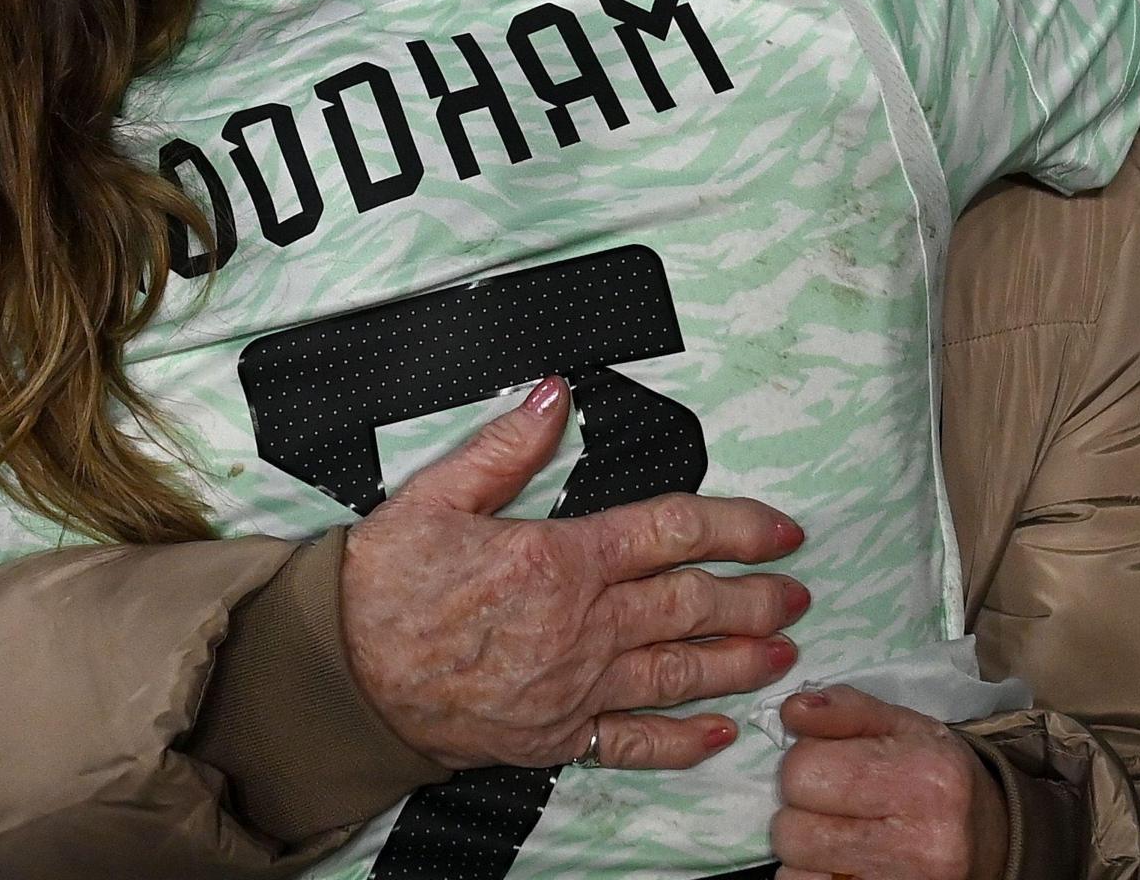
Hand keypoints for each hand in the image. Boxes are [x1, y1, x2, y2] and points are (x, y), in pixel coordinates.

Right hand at [341, 376, 809, 771]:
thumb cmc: (382, 588)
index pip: (671, 532)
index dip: (736, 526)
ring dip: (739, 662)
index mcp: (559, 558)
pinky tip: (722, 732)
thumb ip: (505, 447)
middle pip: (691, 605)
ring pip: (679, 673)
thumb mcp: (435, 496)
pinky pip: (634, 743)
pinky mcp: (555, 737)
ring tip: (785, 654)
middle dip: (755, 597)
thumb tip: (555, 395)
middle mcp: (581, 626)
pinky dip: (683, 742)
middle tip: (799, 592)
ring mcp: (573, 688)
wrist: (341, 678)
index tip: (779, 528)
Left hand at [771, 687, 998, 879]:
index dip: (805, 762)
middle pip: (791, 830)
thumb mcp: (904, 726)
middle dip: (802, 811)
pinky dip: (816, 877)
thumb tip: (792, 711)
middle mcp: (918, 839)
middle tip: (837, 804)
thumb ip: (846, 710)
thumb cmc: (938, 775)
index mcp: (921, 775)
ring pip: (795, 870)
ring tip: (842, 834)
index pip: (804, 770)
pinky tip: (845, 861)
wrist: (992, 840)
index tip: (831, 765)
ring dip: (808, 850)